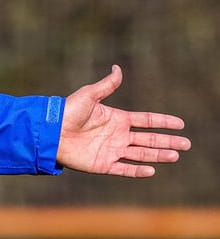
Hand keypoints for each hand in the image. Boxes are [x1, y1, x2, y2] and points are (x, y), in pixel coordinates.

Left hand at [58, 65, 189, 176]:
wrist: (50, 132)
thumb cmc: (67, 112)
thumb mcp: (89, 95)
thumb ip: (106, 85)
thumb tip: (117, 68)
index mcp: (117, 119)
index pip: (146, 121)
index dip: (163, 122)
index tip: (180, 124)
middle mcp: (117, 136)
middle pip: (149, 139)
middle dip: (168, 142)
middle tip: (187, 144)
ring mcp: (111, 151)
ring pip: (141, 154)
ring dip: (158, 155)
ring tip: (176, 155)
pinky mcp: (102, 164)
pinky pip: (124, 169)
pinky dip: (137, 171)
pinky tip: (152, 170)